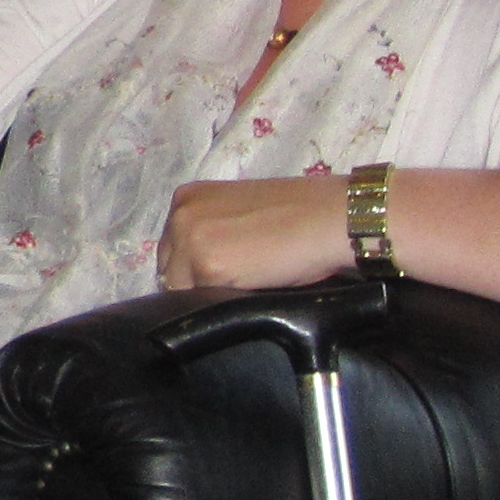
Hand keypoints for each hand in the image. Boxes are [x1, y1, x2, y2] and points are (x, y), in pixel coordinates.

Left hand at [157, 174, 353, 291]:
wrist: (329, 217)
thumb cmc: (297, 214)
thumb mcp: (236, 213)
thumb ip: (210, 231)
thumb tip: (194, 268)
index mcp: (186, 198)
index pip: (171, 248)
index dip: (193, 266)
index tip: (222, 271)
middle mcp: (180, 216)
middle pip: (170, 269)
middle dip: (196, 280)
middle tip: (236, 280)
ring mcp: (190, 242)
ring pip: (183, 288)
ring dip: (209, 293)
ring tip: (246, 283)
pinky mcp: (208, 268)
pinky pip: (203, 300)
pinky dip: (224, 301)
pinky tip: (250, 288)